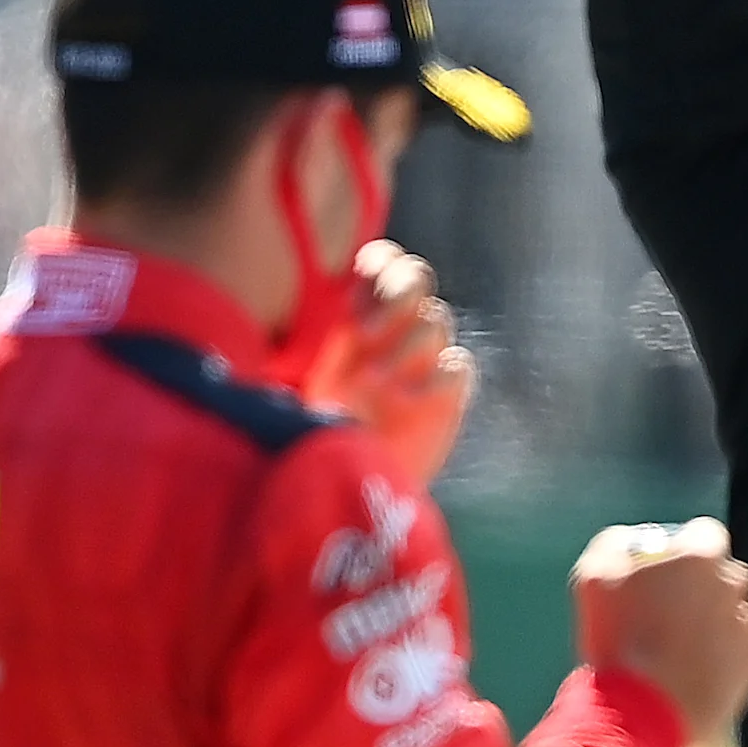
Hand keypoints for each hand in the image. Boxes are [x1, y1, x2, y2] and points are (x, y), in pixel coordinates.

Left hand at [299, 240, 474, 487]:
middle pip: (416, 276)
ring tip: (373, 383)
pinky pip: (459, 364)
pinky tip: (408, 401)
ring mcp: (423, 360)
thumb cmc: (308, 430)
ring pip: (436, 319)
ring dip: (406, 345)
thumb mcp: (296, 377)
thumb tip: (288, 307)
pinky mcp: (447, 396)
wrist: (341, 485)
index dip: (378, 261)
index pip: (382, 262)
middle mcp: (393, 329)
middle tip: (367, 332)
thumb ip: (299, 343)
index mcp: (356, 314)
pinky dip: (439, 376)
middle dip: (398, 290)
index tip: (359, 279)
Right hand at [572, 517, 747, 746]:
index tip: (665, 564)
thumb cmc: (616, 639)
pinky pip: (741, 645)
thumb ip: (613, 544)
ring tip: (680, 642)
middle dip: (704, 582)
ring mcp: (746, 625)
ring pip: (736, 609)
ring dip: (715, 617)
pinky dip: (723, 650)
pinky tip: (693, 665)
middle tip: (672, 603)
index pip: (704, 533)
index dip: (684, 546)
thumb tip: (627, 541)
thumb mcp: (593, 575)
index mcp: (699, 557)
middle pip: (725, 572)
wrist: (644, 712)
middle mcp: (732, 585)